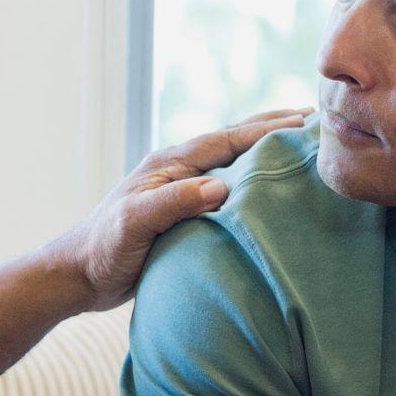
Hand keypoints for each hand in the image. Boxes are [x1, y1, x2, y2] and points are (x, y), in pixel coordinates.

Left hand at [45, 108, 311, 312]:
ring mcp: (181, 190)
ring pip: (233, 162)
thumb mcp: (135, 223)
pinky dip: (253, 181)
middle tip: (317, 118)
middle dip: (274, 127)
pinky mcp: (183, 213)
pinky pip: (228, 189)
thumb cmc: (103, 250)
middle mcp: (178, 170)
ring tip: (303, 144)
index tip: (306, 120)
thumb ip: (173, 203)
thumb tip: (221, 187)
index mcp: (169, 164)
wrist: (78, 276)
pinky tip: (272, 189)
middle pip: (234, 140)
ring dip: (266, 151)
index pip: (228, 139)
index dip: (267, 129)